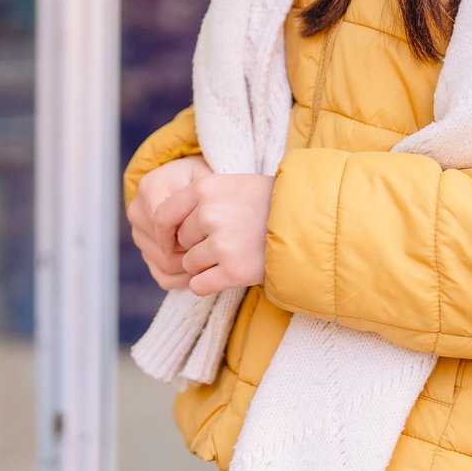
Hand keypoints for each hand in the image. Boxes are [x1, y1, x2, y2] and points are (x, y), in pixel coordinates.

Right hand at [128, 156, 208, 290]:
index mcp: (150, 187)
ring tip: (212, 261)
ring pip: (164, 264)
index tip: (209, 234)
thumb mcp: (207, 179)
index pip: (163, 221)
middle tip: (215, 253)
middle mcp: (138, 211)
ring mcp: (139, 234)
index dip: (188, 234)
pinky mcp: (146, 252)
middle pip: (164, 248)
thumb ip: (200, 198)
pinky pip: (162, 276)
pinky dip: (183, 279)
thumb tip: (190, 233)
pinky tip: (201, 271)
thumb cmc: (204, 181)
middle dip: (192, 253)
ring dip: (190, 267)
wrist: (193, 185)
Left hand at [159, 173, 274, 296]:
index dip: (165, 232)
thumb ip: (199, 200)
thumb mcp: (233, 185)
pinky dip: (209, 284)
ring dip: (206, 265)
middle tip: (228, 240)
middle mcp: (209, 214)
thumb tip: (161, 224)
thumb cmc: (270, 203)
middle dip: (196, 246)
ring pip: (189, 265)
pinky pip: (199, 285)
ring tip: (235, 253)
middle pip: (180, 242)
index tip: (173, 240)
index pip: (163, 215)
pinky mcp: (233, 271)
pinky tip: (229, 274)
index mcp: (205, 188)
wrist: (310, 222)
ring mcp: (221, 243)